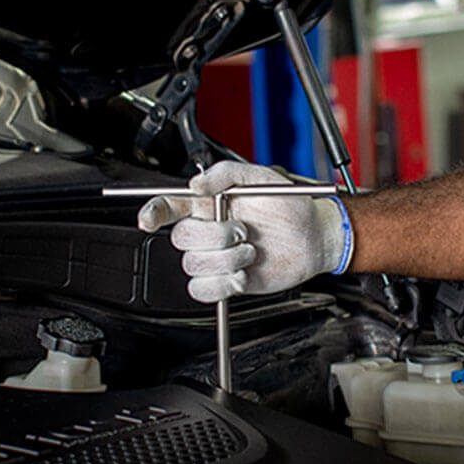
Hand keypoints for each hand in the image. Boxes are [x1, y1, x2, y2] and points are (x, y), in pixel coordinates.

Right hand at [137, 160, 348, 300]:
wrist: (313, 236)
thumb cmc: (291, 205)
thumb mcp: (261, 177)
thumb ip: (226, 173)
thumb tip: (196, 184)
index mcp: (209, 204)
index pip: (168, 207)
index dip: (153, 213)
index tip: (149, 219)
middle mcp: (209, 231)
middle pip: (181, 239)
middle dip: (214, 236)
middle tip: (243, 231)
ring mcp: (217, 257)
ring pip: (194, 266)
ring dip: (227, 259)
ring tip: (251, 251)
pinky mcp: (226, 281)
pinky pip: (203, 290)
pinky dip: (223, 285)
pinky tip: (243, 274)